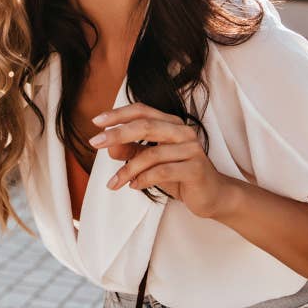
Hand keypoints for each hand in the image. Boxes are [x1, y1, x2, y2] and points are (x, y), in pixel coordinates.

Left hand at [90, 103, 240, 219]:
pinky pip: (163, 171)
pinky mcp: (196, 168)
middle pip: (145, 125)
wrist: (213, 196)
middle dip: (117, 134)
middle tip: (94, 144)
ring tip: (114, 183)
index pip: (142, 110)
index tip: (96, 122)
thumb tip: (109, 146)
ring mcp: (192, 148)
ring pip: (151, 154)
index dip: (118, 114)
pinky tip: (135, 186)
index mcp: (171, 123)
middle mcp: (183, 131)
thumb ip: (131, 151)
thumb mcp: (150, 162)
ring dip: (128, 169)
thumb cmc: (179, 175)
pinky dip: (144, 179)